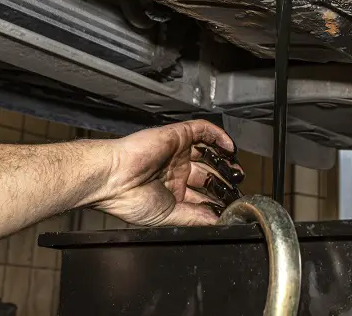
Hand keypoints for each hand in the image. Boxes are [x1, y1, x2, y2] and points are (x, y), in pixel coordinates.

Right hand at [91, 120, 243, 225]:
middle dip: (225, 180)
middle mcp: (175, 170)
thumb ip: (194, 217)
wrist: (113, 178)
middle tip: (238, 188)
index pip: (202, 194)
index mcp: (172, 190)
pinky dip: (218, 136)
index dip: (218, 199)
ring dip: (225, 160)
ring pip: (208, 152)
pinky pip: (202, 130)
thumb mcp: (168, 215)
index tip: (232, 205)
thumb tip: (216, 221)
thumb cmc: (128, 198)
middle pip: (209, 173)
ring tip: (237, 171)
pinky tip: (229, 148)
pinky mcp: (176, 135)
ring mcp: (177, 152)